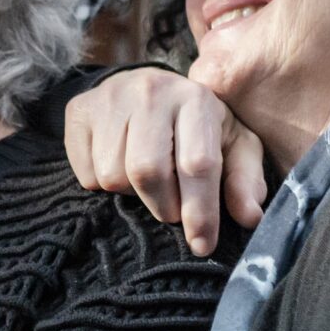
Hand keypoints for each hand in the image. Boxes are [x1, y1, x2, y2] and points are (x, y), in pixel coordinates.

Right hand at [63, 68, 268, 256]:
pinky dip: (102, 184)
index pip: (196, 164)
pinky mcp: (79, 110)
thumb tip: (250, 216)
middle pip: (147, 171)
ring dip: (131, 194)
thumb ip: (244, 179)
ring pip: (112, 176)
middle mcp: (151, 92)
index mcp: (196, 100)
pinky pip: (86, 173)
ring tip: (145, 181)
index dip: (199, 211)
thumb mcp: (232, 145)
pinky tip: (119, 166)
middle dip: (162, 206)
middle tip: (172, 209)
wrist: (145, 86)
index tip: (201, 244)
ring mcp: (110, 98)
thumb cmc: (195, 126)